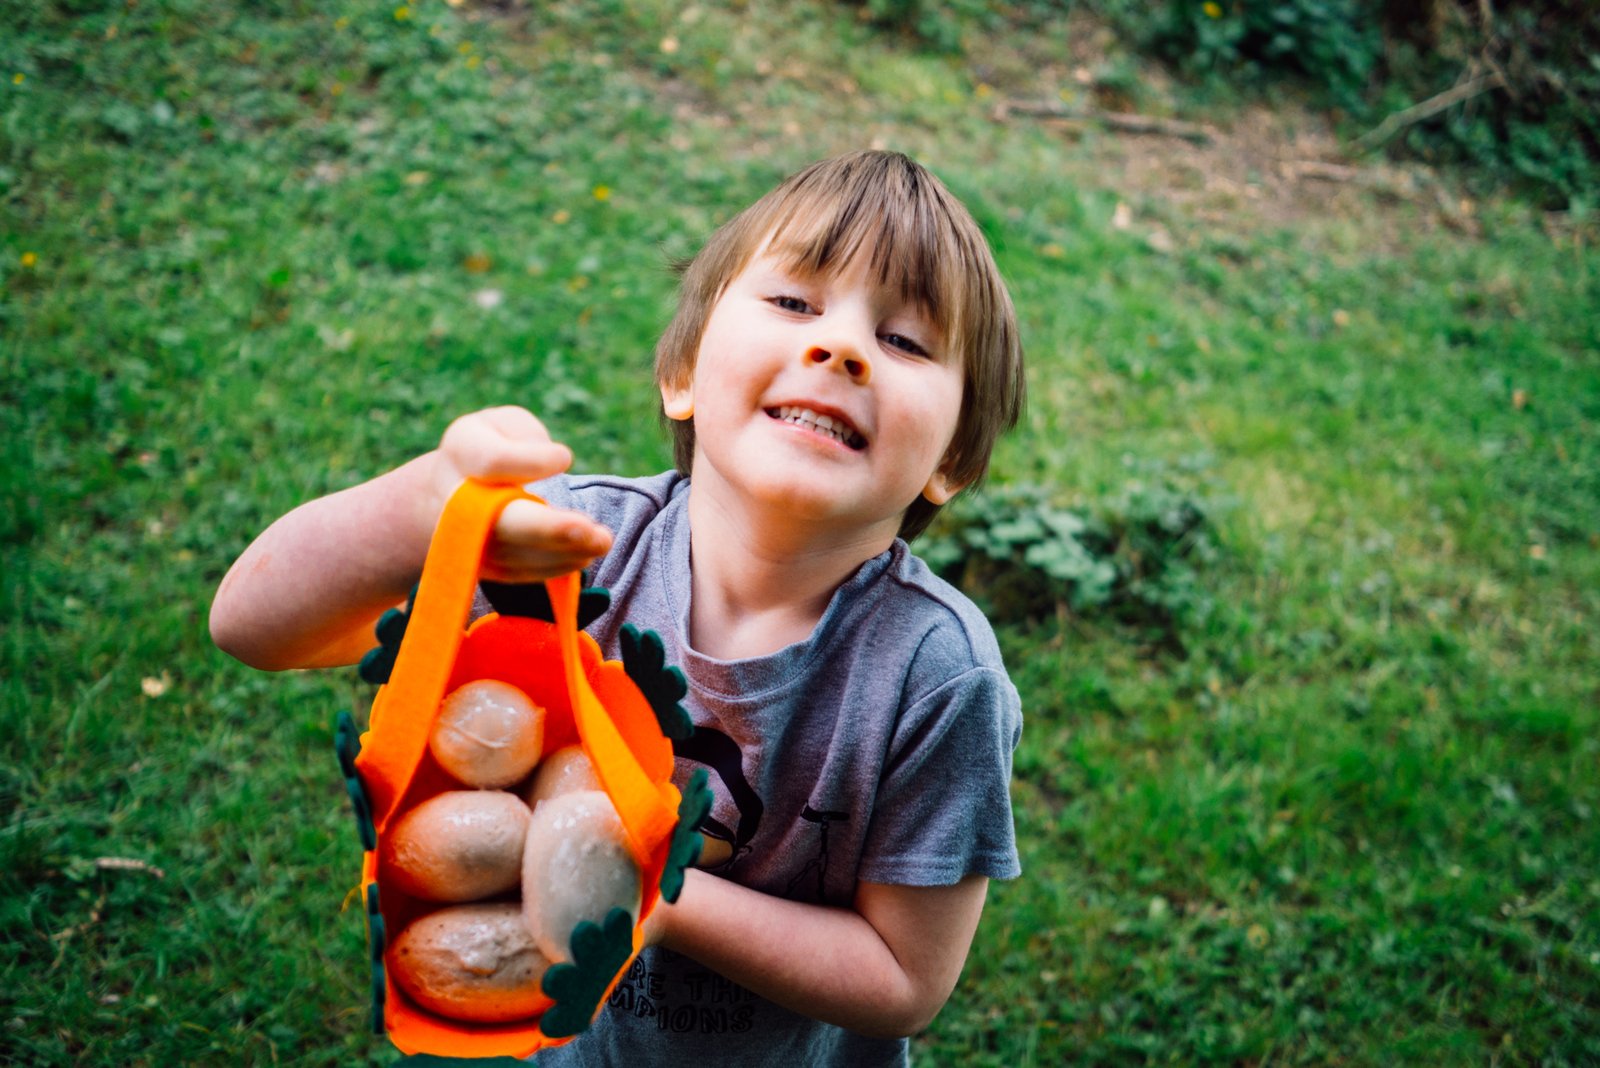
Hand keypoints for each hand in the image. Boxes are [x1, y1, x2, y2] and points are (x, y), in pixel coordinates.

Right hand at [430, 406, 612, 582]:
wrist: (448, 491)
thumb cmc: (491, 447)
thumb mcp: (506, 424)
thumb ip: (527, 436)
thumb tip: (555, 463)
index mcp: (462, 452)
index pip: (494, 461)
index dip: (533, 461)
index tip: (564, 457)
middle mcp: (456, 501)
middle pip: (499, 521)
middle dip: (547, 529)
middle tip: (588, 529)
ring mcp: (467, 541)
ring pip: (515, 555)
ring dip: (563, 552)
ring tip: (600, 541)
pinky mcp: (485, 566)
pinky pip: (520, 572)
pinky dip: (556, 565)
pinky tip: (585, 553)